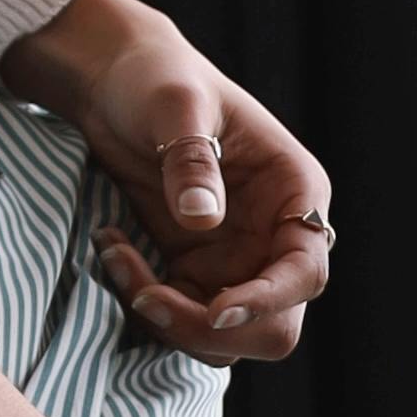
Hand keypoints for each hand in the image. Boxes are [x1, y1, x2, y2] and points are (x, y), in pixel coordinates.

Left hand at [14, 0, 332, 362]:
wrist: (113, 83)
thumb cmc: (156, 79)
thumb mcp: (175, 105)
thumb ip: (192, 159)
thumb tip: (203, 221)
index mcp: (294, 193)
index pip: (305, 272)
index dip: (268, 301)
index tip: (215, 310)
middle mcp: (274, 236)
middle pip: (274, 325)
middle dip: (211, 329)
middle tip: (146, 297)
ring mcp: (235, 260)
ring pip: (223, 337)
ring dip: (168, 320)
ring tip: (115, 257)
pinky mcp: (194, 271)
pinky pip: (180, 319)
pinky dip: (143, 301)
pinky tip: (110, 250)